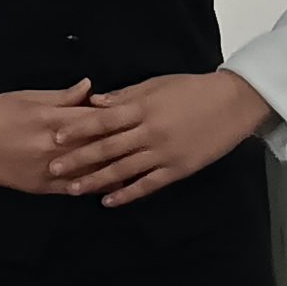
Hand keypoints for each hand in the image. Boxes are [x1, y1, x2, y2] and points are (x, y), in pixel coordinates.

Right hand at [0, 80, 129, 195]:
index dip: (118, 117)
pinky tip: (111, 185)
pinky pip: (74, 188)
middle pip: (98, 146)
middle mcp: (53, 147)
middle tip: (147, 140)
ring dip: (115, 169)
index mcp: (50, 119)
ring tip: (140, 165)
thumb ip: (62, 96)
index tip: (138, 114)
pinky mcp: (40, 186)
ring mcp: (47, 170)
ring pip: (90, 170)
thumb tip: (91, 88)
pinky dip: (94, 186)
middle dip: (123, 143)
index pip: (95, 118)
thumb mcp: (27, 97)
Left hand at [45, 71, 273, 207]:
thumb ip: (124, 96)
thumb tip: (93, 102)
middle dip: (78, 159)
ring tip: (73, 189)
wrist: (233, 103)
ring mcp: (164, 153)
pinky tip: (109, 201)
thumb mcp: (156, 84)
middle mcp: (150, 132)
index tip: (56, 136)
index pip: (103, 121)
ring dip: (96, 181)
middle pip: (108, 148)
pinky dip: (127, 194)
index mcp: (143, 108)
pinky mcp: (178, 169)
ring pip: (124, 170)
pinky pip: (148, 184)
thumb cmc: (192, 89)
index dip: (79, 129)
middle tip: (53, 168)